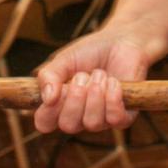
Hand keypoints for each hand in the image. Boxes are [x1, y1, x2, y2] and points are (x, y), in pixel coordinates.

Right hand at [33, 32, 151, 134]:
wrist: (120, 41)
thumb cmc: (89, 52)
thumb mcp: (63, 60)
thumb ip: (49, 76)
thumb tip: (47, 98)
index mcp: (59, 106)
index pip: (44, 124)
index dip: (48, 109)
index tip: (59, 88)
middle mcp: (79, 118)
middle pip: (68, 126)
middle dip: (75, 97)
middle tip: (82, 75)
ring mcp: (101, 120)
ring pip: (92, 123)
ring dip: (95, 93)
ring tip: (100, 74)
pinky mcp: (123, 117)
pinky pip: (114, 119)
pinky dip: (112, 97)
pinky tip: (113, 81)